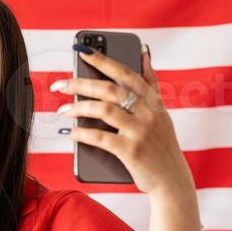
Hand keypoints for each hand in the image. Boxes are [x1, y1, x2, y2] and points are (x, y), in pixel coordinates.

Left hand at [51, 46, 193, 195]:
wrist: (172, 180)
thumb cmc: (161, 145)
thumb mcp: (161, 112)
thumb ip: (151, 84)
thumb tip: (143, 53)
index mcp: (153, 101)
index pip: (126, 73)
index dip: (104, 60)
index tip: (83, 50)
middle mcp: (148, 113)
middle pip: (109, 90)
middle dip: (80, 84)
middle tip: (60, 84)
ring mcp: (140, 131)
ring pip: (103, 110)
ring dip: (78, 107)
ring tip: (62, 108)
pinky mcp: (131, 151)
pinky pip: (100, 138)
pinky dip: (82, 133)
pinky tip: (70, 133)